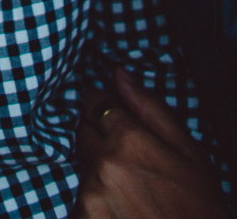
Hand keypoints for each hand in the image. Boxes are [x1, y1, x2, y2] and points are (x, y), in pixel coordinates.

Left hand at [73, 68, 227, 217]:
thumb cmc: (200, 209)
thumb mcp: (190, 154)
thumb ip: (150, 109)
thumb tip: (119, 74)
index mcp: (128, 139)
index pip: (93, 102)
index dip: (106, 110)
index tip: (118, 125)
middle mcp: (103, 164)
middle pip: (83, 133)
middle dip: (102, 142)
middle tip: (134, 168)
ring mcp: (90, 195)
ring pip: (83, 168)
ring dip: (99, 176)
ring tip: (133, 196)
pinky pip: (78, 202)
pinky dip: (93, 206)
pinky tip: (122, 213)